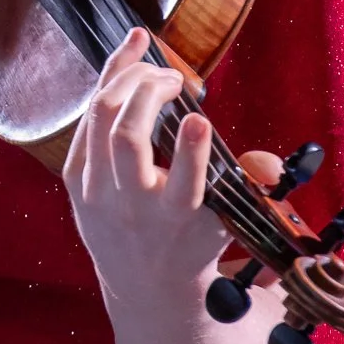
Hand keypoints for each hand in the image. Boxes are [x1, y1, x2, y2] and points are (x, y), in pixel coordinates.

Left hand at [61, 29, 234, 315]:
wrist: (144, 285)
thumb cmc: (191, 240)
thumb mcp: (228, 220)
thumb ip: (250, 185)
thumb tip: (269, 163)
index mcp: (176, 218)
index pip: (183, 186)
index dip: (190, 151)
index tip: (199, 120)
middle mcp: (132, 207)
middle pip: (129, 141)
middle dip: (150, 94)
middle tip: (177, 78)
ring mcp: (96, 192)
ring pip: (100, 120)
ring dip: (125, 78)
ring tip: (150, 60)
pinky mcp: (74, 180)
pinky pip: (84, 121)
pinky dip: (104, 84)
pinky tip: (125, 59)